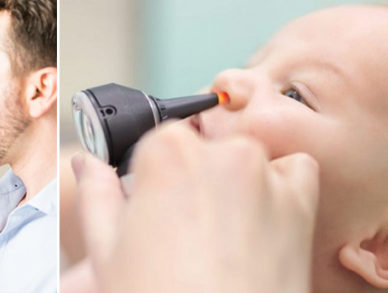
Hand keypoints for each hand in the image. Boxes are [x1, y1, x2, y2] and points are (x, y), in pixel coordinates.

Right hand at [72, 121, 318, 292]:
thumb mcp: (106, 249)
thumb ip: (96, 195)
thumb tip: (86, 165)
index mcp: (167, 154)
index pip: (160, 138)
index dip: (154, 173)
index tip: (153, 203)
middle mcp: (220, 153)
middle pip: (204, 148)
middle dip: (193, 179)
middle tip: (182, 230)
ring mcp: (265, 176)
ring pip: (246, 158)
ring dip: (235, 182)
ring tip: (219, 235)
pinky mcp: (301, 204)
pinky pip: (296, 172)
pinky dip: (281, 186)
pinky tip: (258, 223)